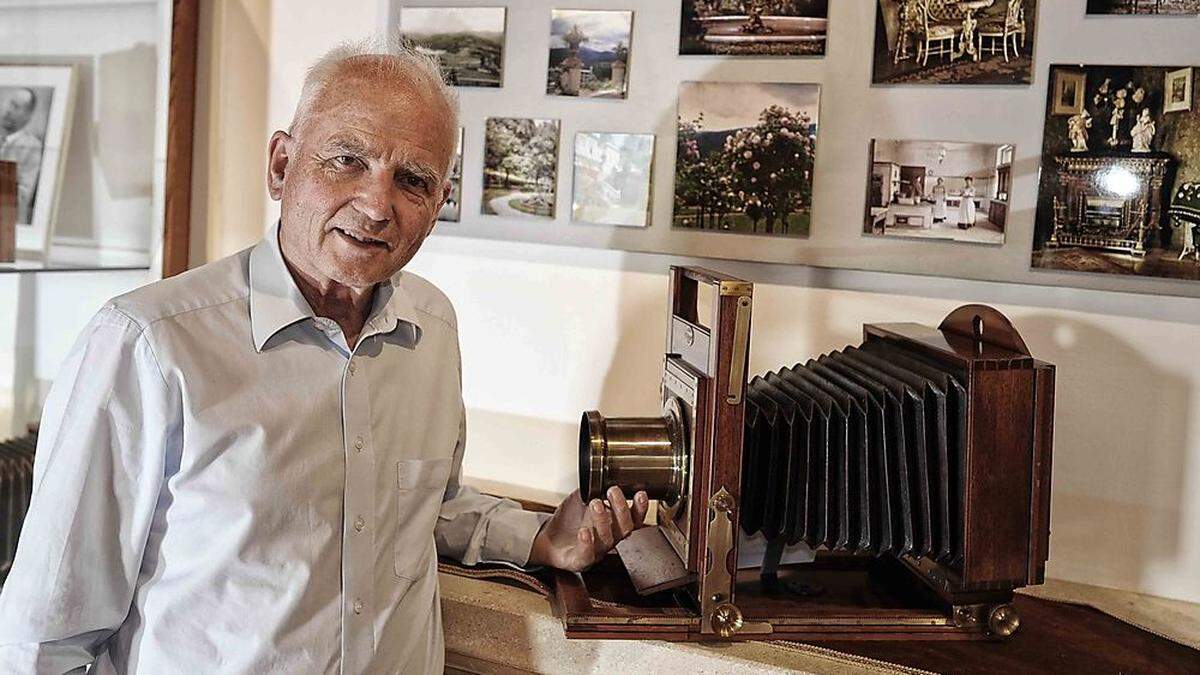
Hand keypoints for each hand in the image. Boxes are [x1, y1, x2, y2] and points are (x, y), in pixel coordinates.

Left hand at [527, 487, 648, 571]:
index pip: (633, 518)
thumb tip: (602, 472)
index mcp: (614, 525)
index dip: (640, 508)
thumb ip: (595, 488)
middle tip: (613, 491)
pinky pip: (586, 555)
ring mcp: (596, 551)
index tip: (640, 494)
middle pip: (624, 528)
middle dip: (621, 509)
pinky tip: (584, 531)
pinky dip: (587, 544)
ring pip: (606, 539)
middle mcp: (608, 539)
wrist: (549, 538)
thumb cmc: (570, 520)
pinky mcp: (580, 560)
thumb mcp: (583, 498)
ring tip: (595, 503)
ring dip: (602, 520)